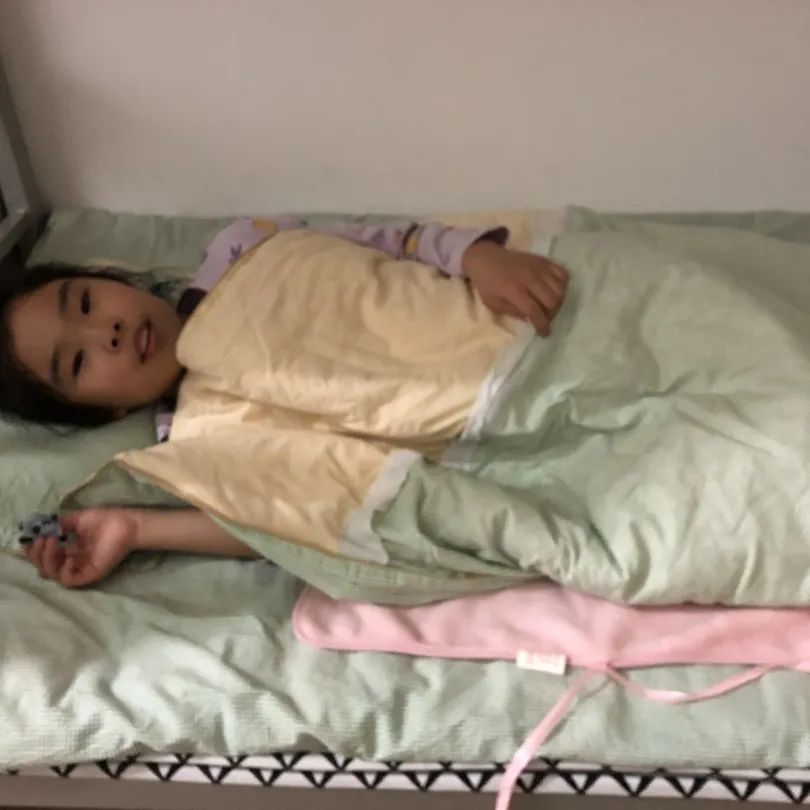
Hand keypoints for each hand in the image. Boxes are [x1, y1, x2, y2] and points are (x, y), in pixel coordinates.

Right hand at [23, 509, 137, 587]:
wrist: (125, 523)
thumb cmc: (105, 520)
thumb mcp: (77, 519)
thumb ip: (59, 525)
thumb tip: (41, 527)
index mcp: (70, 551)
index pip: (45, 558)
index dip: (34, 552)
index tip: (29, 540)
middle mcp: (73, 562)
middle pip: (45, 569)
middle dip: (37, 555)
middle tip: (42, 540)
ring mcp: (81, 569)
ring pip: (53, 575)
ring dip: (47, 559)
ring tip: (52, 542)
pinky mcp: (91, 574)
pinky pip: (69, 580)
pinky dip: (63, 569)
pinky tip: (67, 554)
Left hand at [463, 241, 568, 335]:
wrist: (486, 258)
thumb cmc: (487, 284)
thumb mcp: (493, 304)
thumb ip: (513, 312)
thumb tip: (532, 319)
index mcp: (514, 290)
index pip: (535, 310)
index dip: (542, 324)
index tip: (545, 333)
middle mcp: (530, 278)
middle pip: (552, 300)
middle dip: (551, 314)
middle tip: (545, 318)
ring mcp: (539, 267)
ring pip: (560, 288)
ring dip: (558, 301)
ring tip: (549, 305)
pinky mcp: (543, 260)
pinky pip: (562, 273)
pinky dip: (563, 284)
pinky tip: (555, 291)